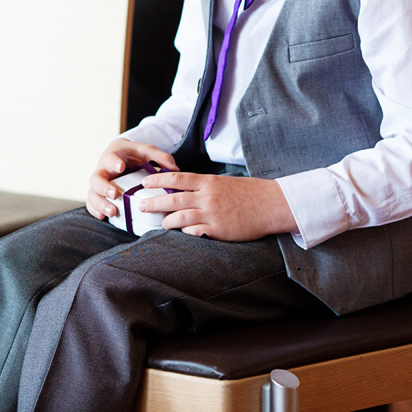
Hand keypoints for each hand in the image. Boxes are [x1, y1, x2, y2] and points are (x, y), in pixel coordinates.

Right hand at [86, 139, 177, 220]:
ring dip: (100, 203)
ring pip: (92, 194)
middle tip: (114, 194)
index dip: (114, 162)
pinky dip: (95, 211)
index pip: (110, 158)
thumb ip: (160, 157)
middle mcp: (103, 171)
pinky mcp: (98, 195)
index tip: (121, 167)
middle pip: (96, 179)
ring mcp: (99, 185)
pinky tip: (103, 217)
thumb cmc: (132, 155)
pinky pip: (92, 204)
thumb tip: (175, 169)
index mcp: (113, 157)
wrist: (117, 156)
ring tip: (112, 212)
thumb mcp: (146, 151)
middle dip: (104, 187)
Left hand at [135, 172, 296, 240]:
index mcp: (209, 182)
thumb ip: (204, 186)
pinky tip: (183, 233)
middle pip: (173, 198)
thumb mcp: (224, 182)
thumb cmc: (249, 192)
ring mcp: (212, 214)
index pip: (177, 178)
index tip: (145, 183)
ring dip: (167, 221)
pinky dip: (186, 232)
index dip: (158, 180)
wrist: (271, 204)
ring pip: (180, 217)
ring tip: (161, 223)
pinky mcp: (219, 230)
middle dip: (154, 202)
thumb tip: (183, 188)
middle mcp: (208, 196)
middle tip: (140, 205)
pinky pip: (195, 232)